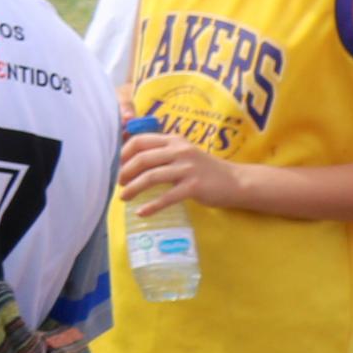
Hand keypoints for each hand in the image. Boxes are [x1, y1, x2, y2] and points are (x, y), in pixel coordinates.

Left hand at [118, 125, 235, 217]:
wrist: (236, 181)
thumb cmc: (204, 169)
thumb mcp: (183, 154)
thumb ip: (162, 154)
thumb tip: (130, 164)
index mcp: (173, 140)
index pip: (139, 141)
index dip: (123, 154)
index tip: (116, 166)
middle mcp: (180, 151)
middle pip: (142, 159)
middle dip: (124, 172)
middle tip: (118, 183)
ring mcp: (187, 168)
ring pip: (151, 177)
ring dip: (133, 189)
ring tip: (123, 198)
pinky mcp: (194, 186)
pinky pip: (167, 197)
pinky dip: (151, 206)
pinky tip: (142, 212)